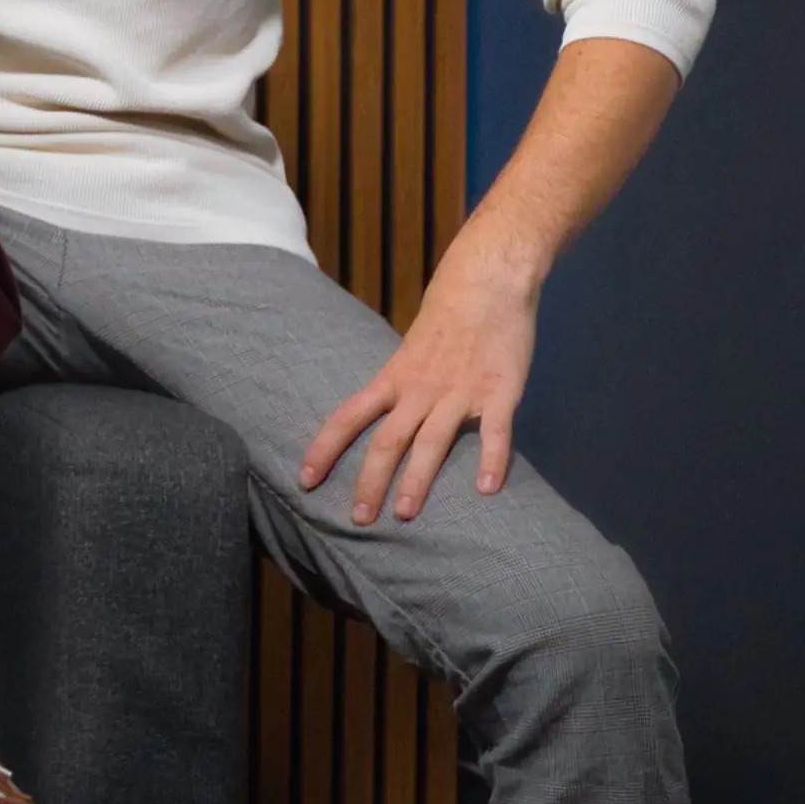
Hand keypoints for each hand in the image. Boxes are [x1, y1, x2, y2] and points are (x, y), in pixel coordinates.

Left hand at [299, 245, 540, 523]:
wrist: (485, 283)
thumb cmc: (446, 319)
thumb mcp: (408, 353)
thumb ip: (398, 387)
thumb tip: (379, 418)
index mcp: (394, 379)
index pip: (348, 417)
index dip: (324, 449)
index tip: (304, 480)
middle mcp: (420, 389)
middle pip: (387, 440)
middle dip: (370, 482)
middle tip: (358, 519)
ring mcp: (460, 391)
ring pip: (431, 442)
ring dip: (418, 481)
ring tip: (406, 515)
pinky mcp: (500, 391)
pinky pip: (496, 432)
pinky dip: (492, 460)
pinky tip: (487, 490)